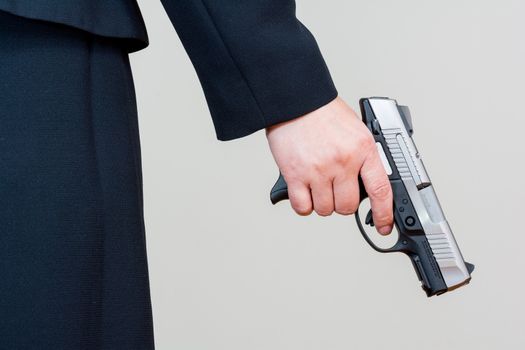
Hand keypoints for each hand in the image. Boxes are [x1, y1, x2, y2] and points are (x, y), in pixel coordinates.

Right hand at [265, 97, 393, 234]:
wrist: (296, 100)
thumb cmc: (323, 113)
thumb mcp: (356, 130)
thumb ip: (363, 157)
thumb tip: (367, 183)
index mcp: (363, 149)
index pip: (380, 190)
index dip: (384, 214)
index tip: (384, 226)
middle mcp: (343, 162)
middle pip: (347, 207)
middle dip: (341, 203)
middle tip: (335, 190)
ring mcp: (319, 170)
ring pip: (325, 209)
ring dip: (321, 203)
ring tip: (317, 184)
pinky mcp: (296, 175)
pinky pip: (302, 207)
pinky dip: (303, 204)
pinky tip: (303, 191)